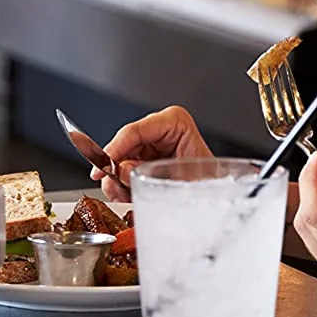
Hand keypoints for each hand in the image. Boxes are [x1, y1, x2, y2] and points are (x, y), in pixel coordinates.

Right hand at [96, 106, 210, 201]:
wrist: (215, 195)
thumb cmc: (208, 183)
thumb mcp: (182, 178)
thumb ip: (149, 173)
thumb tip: (121, 171)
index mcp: (175, 122)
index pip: (134, 132)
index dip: (113, 151)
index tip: (101, 169)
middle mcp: (161, 128)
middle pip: (122, 146)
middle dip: (115, 170)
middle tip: (117, 189)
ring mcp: (151, 142)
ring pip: (118, 159)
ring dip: (117, 180)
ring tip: (129, 194)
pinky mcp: (145, 157)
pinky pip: (122, 169)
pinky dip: (122, 184)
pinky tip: (130, 193)